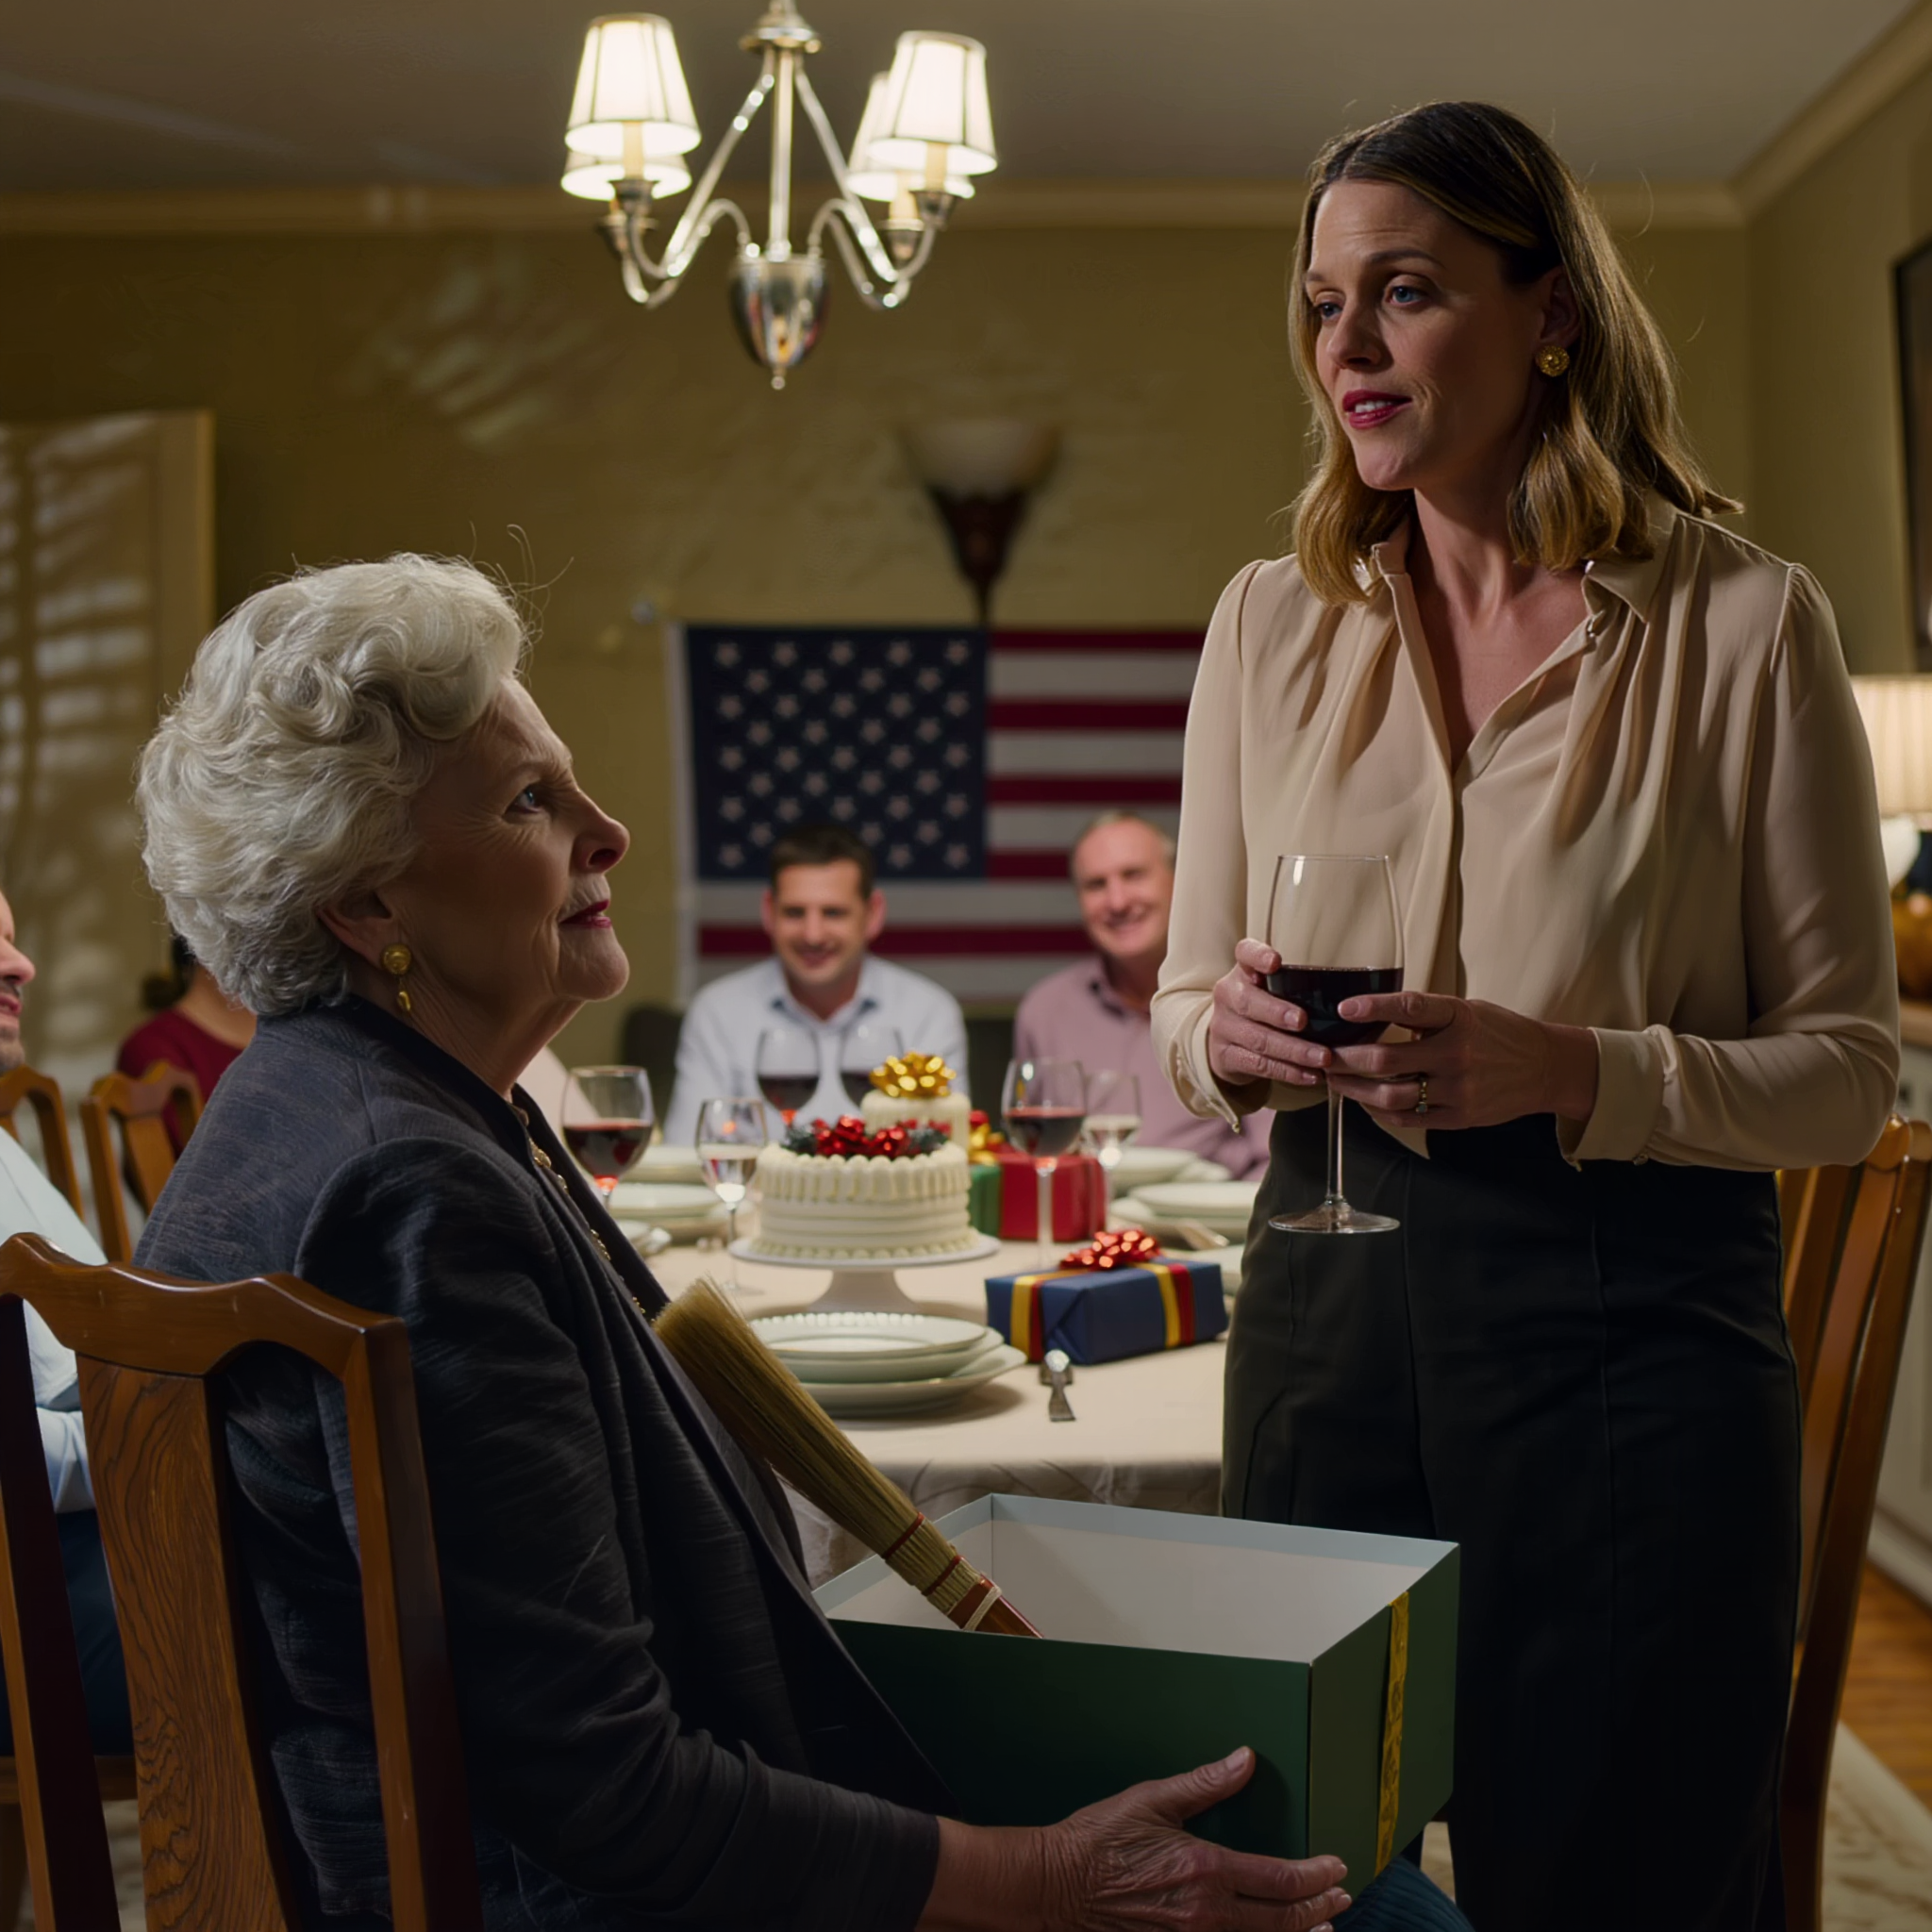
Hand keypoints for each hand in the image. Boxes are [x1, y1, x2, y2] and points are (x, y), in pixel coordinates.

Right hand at [921, 1748, 1350, 1930]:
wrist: (1058, 1883)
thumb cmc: (1101, 1837)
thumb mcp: (1154, 1798)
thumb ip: (1205, 1783)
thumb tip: (1244, 1760)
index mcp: (1206, 1869)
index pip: (1280, 1879)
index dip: (1316, 1875)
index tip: (1337, 1866)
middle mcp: (1207, 1912)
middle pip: (1281, 1919)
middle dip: (1318, 1909)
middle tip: (1341, 1897)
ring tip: (1321, 1927)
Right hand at [1206, 940, 1331, 1093]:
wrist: (1225, 1041)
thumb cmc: (1261, 1009)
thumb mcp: (1270, 990)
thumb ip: (1294, 986)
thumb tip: (1349, 998)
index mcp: (1243, 972)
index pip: (1245, 954)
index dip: (1258, 956)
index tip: (1275, 962)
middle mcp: (1228, 996)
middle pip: (1249, 1003)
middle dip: (1277, 1012)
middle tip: (1303, 1021)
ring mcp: (1223, 1027)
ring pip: (1259, 1039)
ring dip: (1294, 1050)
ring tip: (1322, 1057)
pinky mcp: (1226, 1056)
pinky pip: (1259, 1065)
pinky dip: (1288, 1072)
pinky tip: (1310, 1075)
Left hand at [1322, 989, 1598, 1131]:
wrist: (1544, 1068)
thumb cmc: (1496, 1033)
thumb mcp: (1465, 1011)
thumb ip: (1424, 1015)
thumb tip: (1367, 1017)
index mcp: (1459, 1017)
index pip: (1410, 1008)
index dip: (1374, 1007)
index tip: (1343, 1008)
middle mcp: (1457, 1053)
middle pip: (1386, 1059)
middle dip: (1344, 1059)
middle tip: (1321, 1055)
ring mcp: (1458, 1089)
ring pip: (1390, 1095)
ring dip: (1353, 1090)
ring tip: (1333, 1081)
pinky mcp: (1459, 1117)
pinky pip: (1407, 1118)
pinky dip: (1379, 1111)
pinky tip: (1363, 1101)